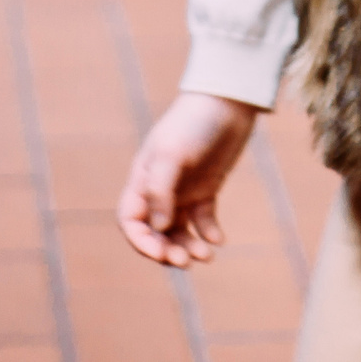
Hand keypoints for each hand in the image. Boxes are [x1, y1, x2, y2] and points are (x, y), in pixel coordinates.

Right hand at [116, 92, 257, 266]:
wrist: (228, 101)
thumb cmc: (193, 123)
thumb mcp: (172, 155)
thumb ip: (160, 192)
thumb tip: (159, 228)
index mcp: (142, 180)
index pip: (131, 221)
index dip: (141, 242)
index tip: (161, 254)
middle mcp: (160, 190)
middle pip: (155, 232)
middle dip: (167, 250)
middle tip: (186, 260)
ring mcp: (184, 190)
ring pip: (180, 230)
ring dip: (189, 246)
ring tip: (207, 255)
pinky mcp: (207, 188)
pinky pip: (204, 220)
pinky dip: (209, 233)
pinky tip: (219, 239)